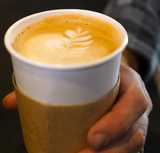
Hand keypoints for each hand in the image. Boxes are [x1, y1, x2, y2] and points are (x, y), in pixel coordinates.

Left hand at [3, 65, 151, 152]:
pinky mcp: (130, 135)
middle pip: (133, 135)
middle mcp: (137, 108)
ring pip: (131, 147)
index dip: (116, 123)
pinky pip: (127, 151)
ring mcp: (136, 124)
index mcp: (131, 85)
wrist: (121, 75)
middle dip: (110, 152)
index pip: (134, 103)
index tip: (92, 137)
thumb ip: (54, 80)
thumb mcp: (88, 68)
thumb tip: (11, 101)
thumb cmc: (102, 72)